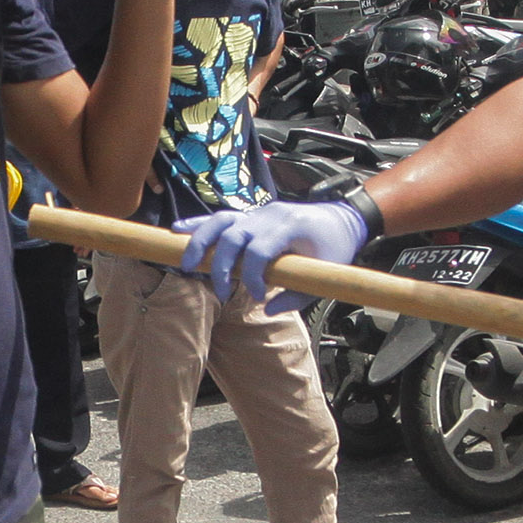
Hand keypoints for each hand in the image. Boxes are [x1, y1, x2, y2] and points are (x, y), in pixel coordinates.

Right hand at [176, 195, 368, 310]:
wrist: (343, 218)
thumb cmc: (335, 246)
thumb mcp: (326, 273)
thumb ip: (299, 295)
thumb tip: (268, 309)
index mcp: (290, 226)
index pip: (260, 250)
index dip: (253, 276)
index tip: (257, 296)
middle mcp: (269, 215)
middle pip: (233, 236)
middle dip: (221, 267)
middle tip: (221, 294)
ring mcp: (258, 213)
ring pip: (220, 221)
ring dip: (200, 242)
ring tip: (186, 264)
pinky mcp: (251, 216)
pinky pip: (221, 218)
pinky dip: (199, 225)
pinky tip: (178, 231)